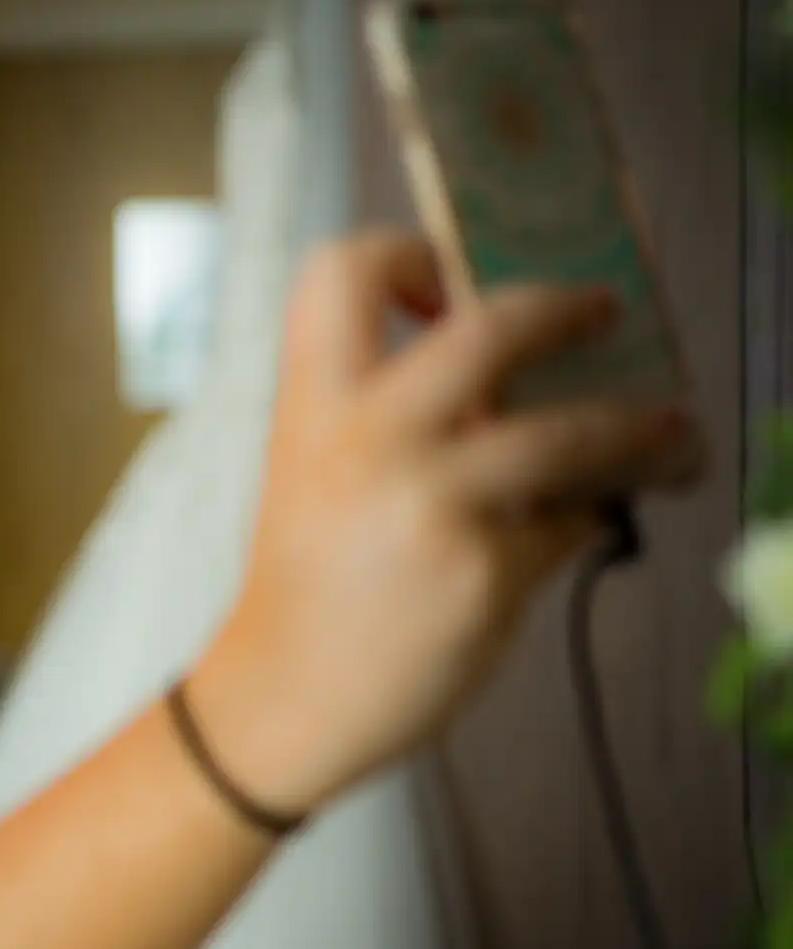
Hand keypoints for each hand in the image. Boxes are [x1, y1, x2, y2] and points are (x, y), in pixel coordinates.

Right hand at [194, 231, 703, 813]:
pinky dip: (585, 517)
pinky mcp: (485, 571)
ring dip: (632, 425)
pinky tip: (584, 522)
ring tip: (665, 428)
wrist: (282, 695)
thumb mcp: (312, 471)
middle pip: (488, 329)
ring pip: (566, 432)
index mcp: (312, 407)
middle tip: (600, 310)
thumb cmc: (306, 581)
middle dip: (562, 309)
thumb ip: (388, 417)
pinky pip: (567, 521)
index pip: (342, 275)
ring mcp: (431, 505)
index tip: (444, 275)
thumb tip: (507, 379)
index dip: (402, 254)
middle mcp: (369, 441)